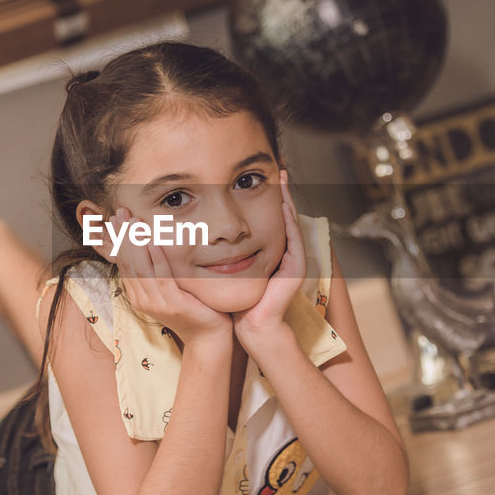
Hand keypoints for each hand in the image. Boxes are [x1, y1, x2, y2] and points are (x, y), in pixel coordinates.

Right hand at [109, 207, 232, 346]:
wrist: (208, 334)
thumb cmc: (191, 308)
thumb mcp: (168, 287)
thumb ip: (156, 270)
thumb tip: (150, 243)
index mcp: (137, 295)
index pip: (123, 262)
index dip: (119, 239)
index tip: (116, 218)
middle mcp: (142, 299)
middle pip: (128, 262)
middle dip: (123, 235)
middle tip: (121, 213)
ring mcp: (156, 303)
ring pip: (141, 268)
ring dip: (137, 243)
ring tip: (134, 222)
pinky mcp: (172, 304)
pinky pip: (162, 277)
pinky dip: (157, 258)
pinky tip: (155, 242)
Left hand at [233, 168, 304, 344]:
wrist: (252, 325)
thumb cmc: (235, 301)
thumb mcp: (225, 268)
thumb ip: (218, 250)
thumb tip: (197, 232)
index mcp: (268, 251)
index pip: (268, 217)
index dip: (266, 197)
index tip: (259, 176)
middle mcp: (282, 252)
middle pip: (283, 214)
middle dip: (281, 191)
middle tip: (278, 168)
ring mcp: (293, 259)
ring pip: (290, 222)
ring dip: (288, 199)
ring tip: (283, 178)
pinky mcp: (297, 267)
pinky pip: (295, 238)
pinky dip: (290, 220)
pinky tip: (284, 204)